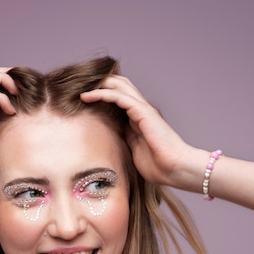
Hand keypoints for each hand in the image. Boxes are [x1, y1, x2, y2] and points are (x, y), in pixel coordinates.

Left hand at [80, 75, 194, 187]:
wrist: (175, 169)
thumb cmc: (159, 166)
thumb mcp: (134, 152)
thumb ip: (124, 141)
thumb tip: (110, 138)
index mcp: (138, 120)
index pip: (118, 99)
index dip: (101, 95)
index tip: (81, 100)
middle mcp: (140, 111)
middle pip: (119, 86)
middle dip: (99, 84)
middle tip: (78, 87)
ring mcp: (142, 109)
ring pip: (118, 86)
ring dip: (98, 85)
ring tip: (79, 87)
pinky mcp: (143, 112)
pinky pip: (119, 97)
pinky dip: (102, 94)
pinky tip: (87, 96)